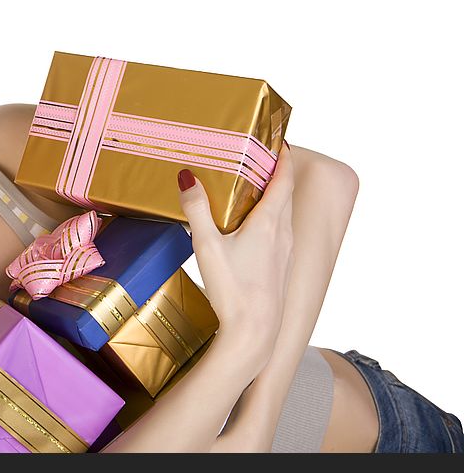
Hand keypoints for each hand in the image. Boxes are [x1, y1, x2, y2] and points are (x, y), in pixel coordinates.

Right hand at [176, 143, 295, 368]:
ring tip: (253, 187)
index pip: (284, 179)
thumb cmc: (233, 290)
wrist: (255, 332)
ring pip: (283, 214)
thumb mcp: (206, 245)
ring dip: (274, 196)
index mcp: (269, 222)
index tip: (277, 139)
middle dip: (276, 172)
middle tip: (258, 157)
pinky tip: (252, 227)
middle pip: (285, 193)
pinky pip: (279, 233)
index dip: (283, 156)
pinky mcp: (280, 268)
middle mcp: (282, 233)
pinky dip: (271, 218)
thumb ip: (196, 210)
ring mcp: (284, 252)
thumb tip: (187, 177)